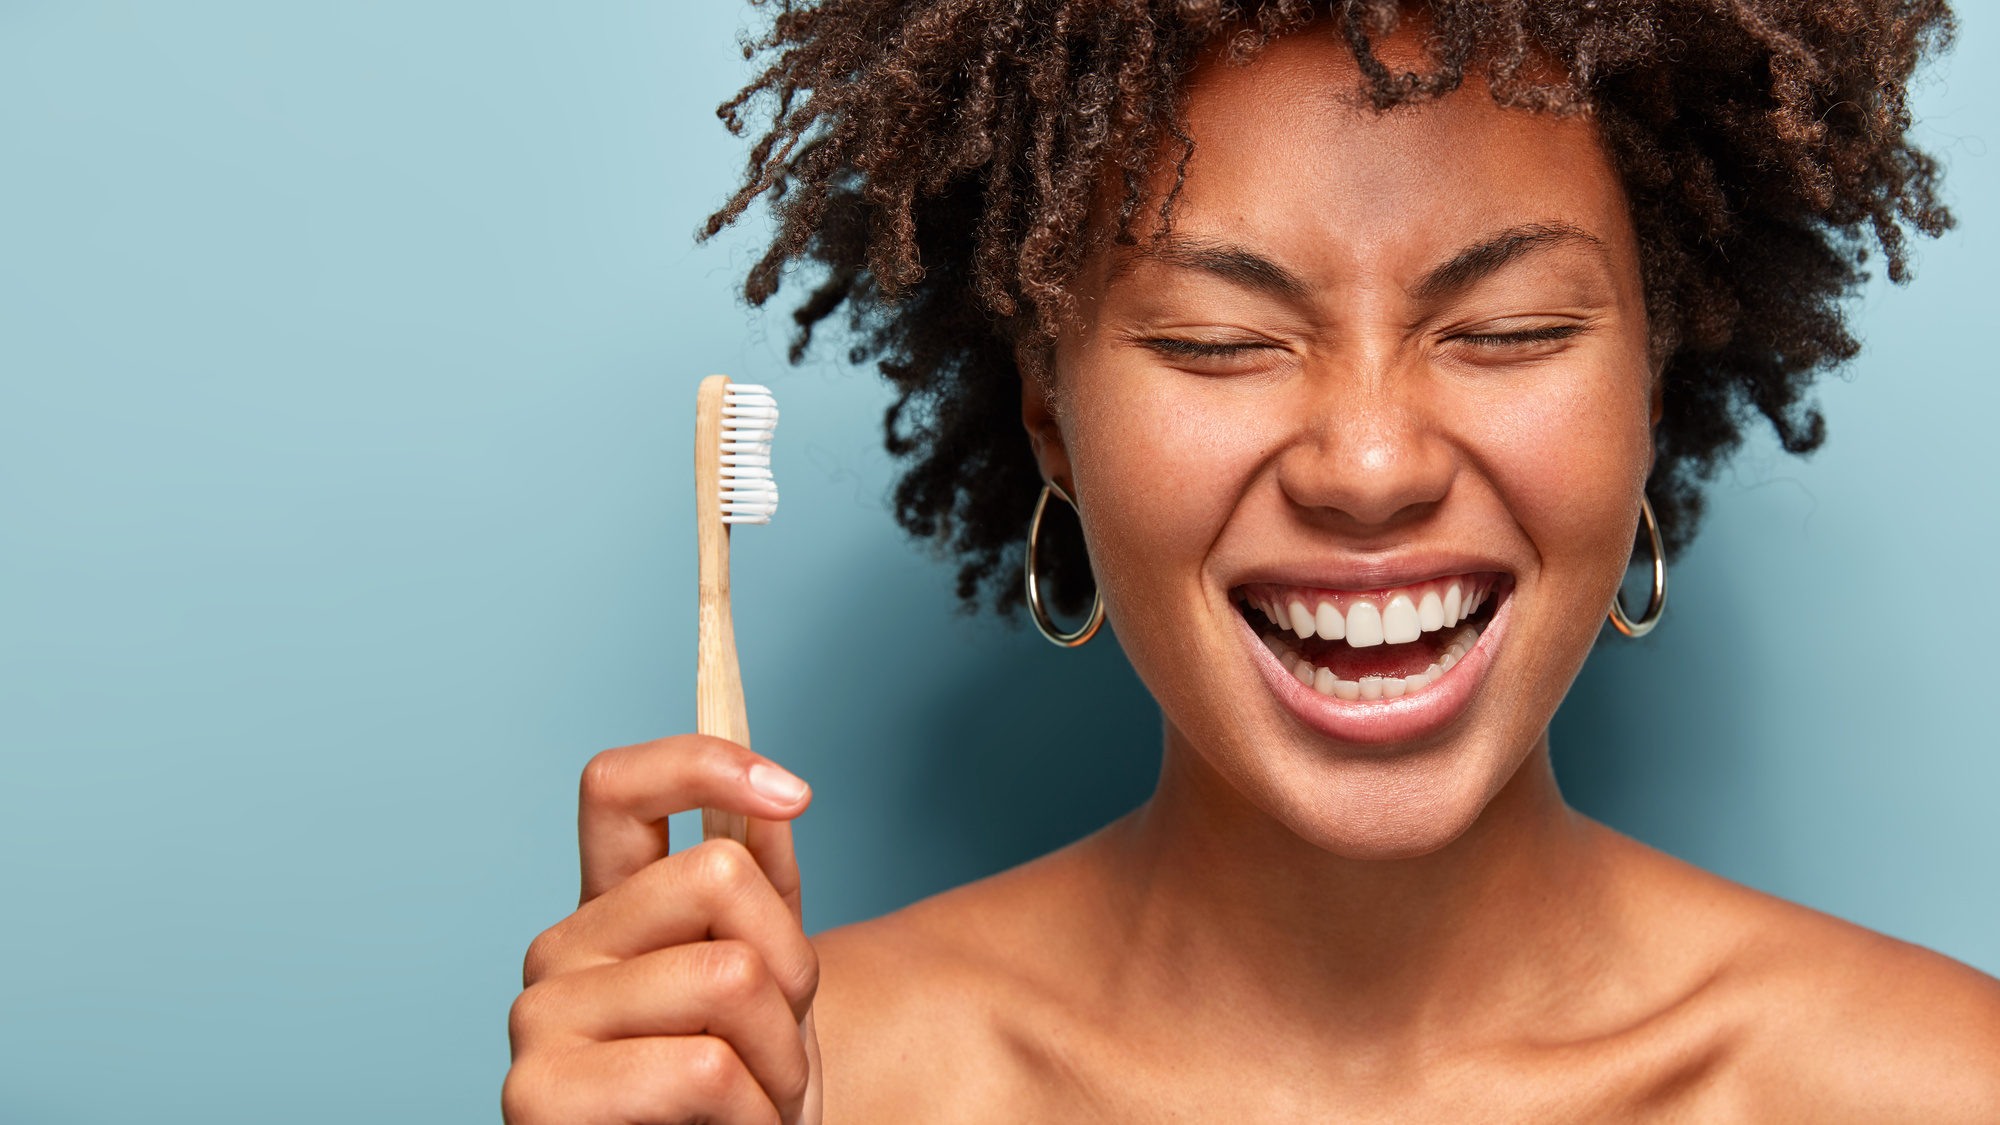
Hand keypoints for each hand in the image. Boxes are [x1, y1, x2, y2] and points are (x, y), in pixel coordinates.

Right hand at [502, 735, 821, 1124]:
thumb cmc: (737, 1107)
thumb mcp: (771, 990)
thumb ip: (763, 895)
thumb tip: (773, 801)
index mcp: (606, 912)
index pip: (616, 785)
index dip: (705, 763)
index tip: (795, 792)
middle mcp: (558, 951)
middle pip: (718, 874)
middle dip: (794, 964)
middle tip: (780, 1043)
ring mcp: (538, 1021)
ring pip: (730, 974)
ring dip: (783, 1057)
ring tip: (756, 1103)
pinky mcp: (539, 1099)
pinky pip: (703, 1068)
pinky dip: (754, 1115)